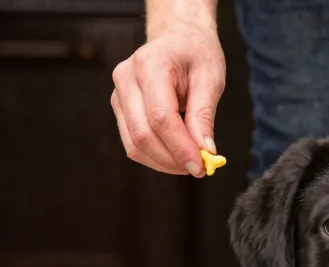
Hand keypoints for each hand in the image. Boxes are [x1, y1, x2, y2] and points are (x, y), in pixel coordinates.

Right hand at [111, 14, 224, 176]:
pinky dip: (156, 157)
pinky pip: (133, 143)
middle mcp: (127, 78)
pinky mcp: (120, 109)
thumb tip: (205, 152)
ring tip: (189, 162)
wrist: (178, 37)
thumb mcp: (210, 79)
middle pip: (143, 134)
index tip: (201, 166)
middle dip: (172, 159)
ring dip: (163, 162)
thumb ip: (204, 116)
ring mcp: (119, 95)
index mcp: (150, 64)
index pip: (160, 117)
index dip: (180, 147)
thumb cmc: (195, 54)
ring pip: (134, 144)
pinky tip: (176, 155)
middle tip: (198, 168)